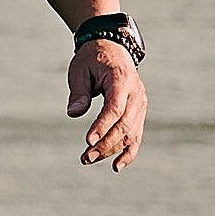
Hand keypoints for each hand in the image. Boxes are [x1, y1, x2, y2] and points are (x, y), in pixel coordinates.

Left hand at [67, 40, 146, 172]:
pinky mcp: (139, 113)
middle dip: (105, 144)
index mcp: (122, 79)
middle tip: (85, 157)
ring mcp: (140, 105)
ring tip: (89, 159)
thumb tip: (74, 113)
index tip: (88, 141)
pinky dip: (128, 152)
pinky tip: (116, 166)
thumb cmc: (92, 59)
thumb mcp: (80, 69)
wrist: (112, 49)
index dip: (102, 126)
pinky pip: (136, 136)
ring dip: (111, 150)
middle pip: (124, 125)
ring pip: (130, 133)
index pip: (115, 108)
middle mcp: (136, 94)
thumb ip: (79, 92)